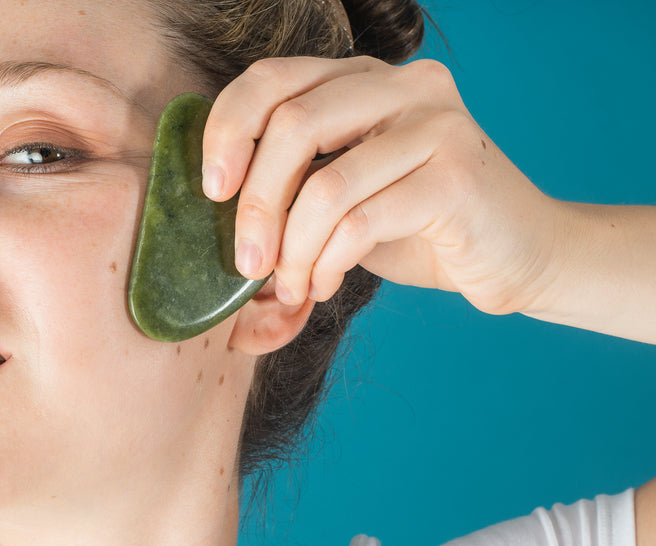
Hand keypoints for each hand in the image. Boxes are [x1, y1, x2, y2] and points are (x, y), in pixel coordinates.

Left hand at [202, 56, 558, 315]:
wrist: (516, 256)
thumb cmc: (417, 227)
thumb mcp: (344, 193)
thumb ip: (294, 182)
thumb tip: (216, 211)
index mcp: (365, 79)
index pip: (273, 78)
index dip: (227, 129)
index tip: (211, 190)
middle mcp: (404, 86)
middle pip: (293, 125)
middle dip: (256, 205)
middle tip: (245, 263)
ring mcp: (437, 125)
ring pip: (326, 185)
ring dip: (292, 250)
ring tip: (289, 285)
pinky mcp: (457, 178)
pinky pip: (361, 223)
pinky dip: (328, 264)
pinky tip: (325, 285)